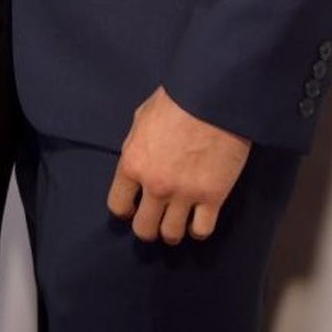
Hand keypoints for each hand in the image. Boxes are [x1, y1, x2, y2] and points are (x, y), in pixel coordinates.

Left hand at [107, 87, 251, 244]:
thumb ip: (136, 144)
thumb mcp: (143, 116)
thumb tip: (137, 160)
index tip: (135, 206)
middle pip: (144, 229)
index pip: (118, 206)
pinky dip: (198, 230)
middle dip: (149, 227)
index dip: (126, 209)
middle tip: (157, 217)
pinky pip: (202, 230)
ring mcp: (185, 194)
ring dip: (173, 231)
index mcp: (133, 163)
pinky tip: (199, 219)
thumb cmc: (177, 99)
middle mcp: (155, 185)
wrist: (214, 96)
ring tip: (179, 220)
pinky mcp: (213, 197)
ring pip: (172, 235)